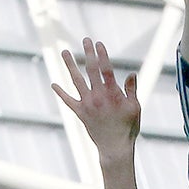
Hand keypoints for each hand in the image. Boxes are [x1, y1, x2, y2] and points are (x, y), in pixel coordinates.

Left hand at [52, 39, 140, 169]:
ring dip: (70, 65)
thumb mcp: (135, 107)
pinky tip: (53, 84)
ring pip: (76, 80)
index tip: (98, 43)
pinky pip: (68, 101)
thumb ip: (132, 90)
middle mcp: (97, 96)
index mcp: (112, 93)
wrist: (114, 148)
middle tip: (85, 40)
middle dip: (88, 53)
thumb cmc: (128, 127)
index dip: (102, 55)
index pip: (106, 69)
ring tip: (64, 52)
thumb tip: (131, 74)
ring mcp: (87, 104)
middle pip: (91, 70)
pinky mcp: (80, 112)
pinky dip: (61, 93)